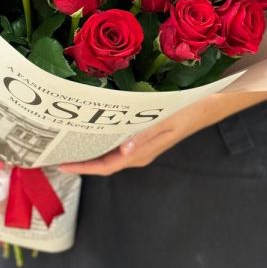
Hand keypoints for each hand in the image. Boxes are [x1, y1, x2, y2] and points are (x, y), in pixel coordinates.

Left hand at [56, 92, 239, 175]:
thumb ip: (146, 135)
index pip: (105, 166)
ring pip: (108, 149)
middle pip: (102, 160)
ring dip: (88, 145)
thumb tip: (124, 151)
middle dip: (79, 158)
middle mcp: (138, 151)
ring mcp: (140, 142)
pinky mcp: (144, 131)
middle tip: (52, 149)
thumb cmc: (191, 108)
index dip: (81, 167)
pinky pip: (116, 137)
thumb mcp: (168, 120)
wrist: (213, 100)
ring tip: (64, 137)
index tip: (59, 163)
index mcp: (141, 153)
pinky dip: (101, 133)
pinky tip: (90, 123)